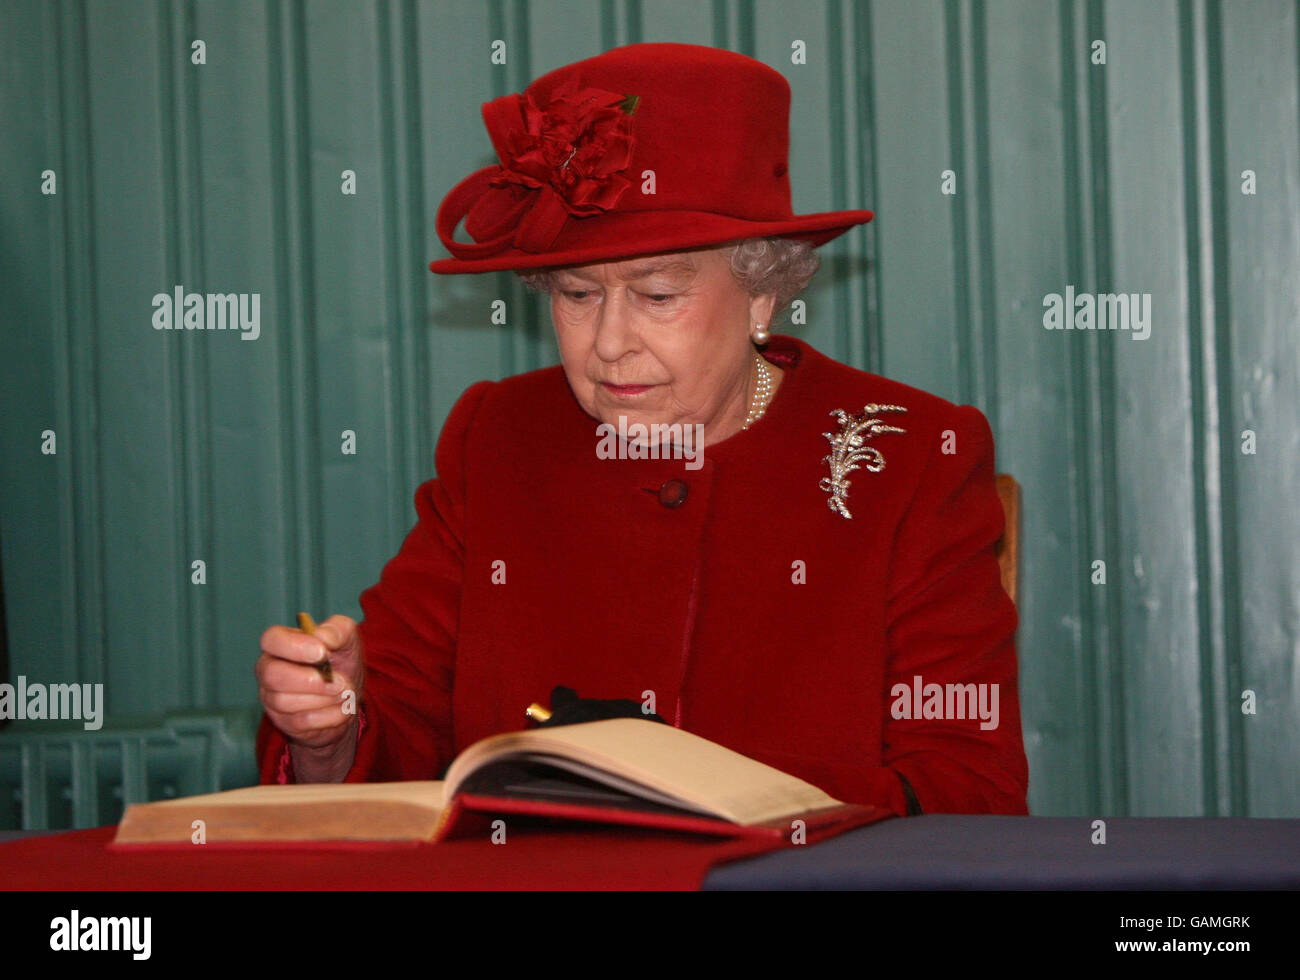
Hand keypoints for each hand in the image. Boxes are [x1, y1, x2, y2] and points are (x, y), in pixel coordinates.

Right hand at [256, 615, 364, 757]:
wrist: (348, 697)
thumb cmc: (341, 661)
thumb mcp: (348, 639)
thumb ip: (338, 630)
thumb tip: (323, 637)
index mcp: (281, 644)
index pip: (271, 639)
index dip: (295, 646)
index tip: (322, 653)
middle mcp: (269, 670)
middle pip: (271, 675)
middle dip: (310, 680)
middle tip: (340, 682)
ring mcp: (272, 698)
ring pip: (285, 702)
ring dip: (324, 699)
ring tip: (345, 692)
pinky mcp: (284, 722)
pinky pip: (300, 722)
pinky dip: (329, 715)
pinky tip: (341, 708)